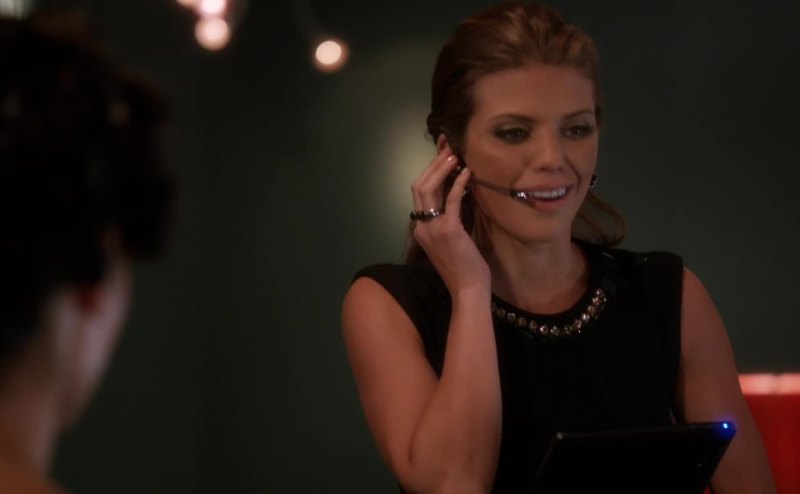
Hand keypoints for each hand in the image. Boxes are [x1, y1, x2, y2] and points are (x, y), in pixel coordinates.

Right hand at [411, 146, 490, 296]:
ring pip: (427, 189)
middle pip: (418, 187)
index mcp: (421, 230)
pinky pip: (451, 199)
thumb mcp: (452, 241)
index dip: (430, 173)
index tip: (441, 157)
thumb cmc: (465, 268)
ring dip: (440, 169)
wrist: (468, 289)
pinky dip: (458, 183)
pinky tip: (468, 173)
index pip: (420, 195)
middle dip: (432, 165)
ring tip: (454, 156)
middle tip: (447, 149)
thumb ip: (450, 220)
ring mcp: (432, 228)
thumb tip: (458, 195)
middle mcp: (422, 227)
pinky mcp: (448, 229)